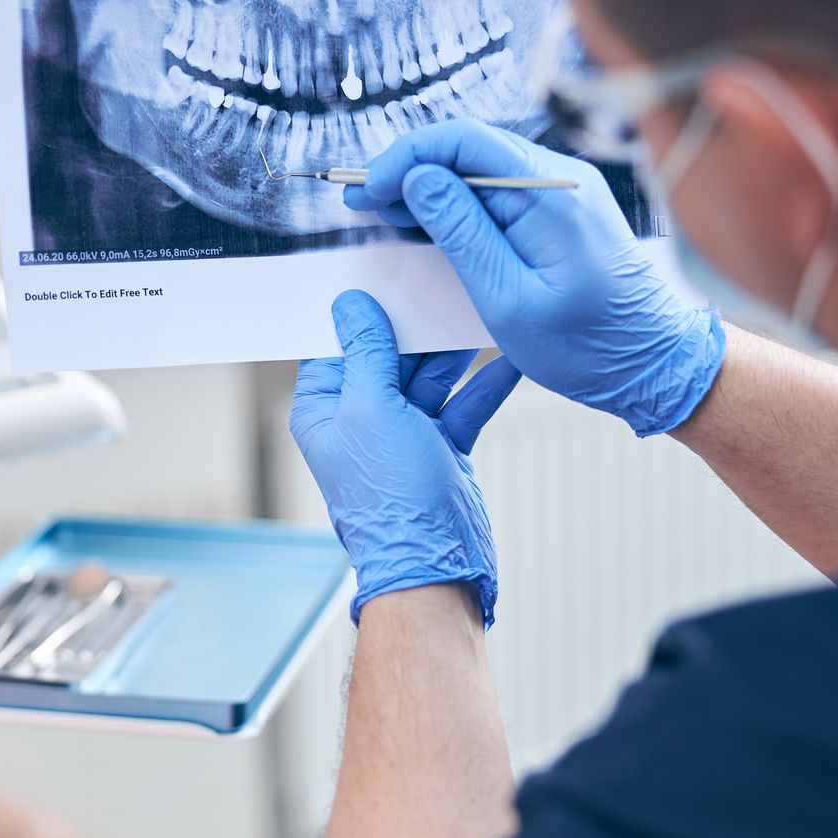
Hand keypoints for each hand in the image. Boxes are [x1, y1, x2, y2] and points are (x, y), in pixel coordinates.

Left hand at [291, 291, 521, 626]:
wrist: (438, 565)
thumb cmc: (392, 498)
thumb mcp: (371, 409)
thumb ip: (366, 352)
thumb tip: (352, 305)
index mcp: (325, 408)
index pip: (340, 342)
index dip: (364, 309)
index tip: (389, 272)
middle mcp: (361, 418)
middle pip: (390, 352)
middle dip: (419, 323)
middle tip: (447, 283)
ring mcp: (404, 433)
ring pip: (431, 374)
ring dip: (456, 349)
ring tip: (481, 310)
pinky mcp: (443, 446)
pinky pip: (464, 402)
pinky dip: (486, 382)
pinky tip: (512, 356)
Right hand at [346, 119, 725, 436]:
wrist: (655, 365)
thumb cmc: (588, 346)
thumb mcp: (508, 298)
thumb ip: (461, 233)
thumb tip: (419, 179)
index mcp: (549, 193)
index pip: (462, 141)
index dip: (405, 158)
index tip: (367, 191)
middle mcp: (559, 179)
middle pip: (468, 150)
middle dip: (408, 172)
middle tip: (360, 206)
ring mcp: (562, 195)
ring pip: (479, 173)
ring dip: (429, 192)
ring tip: (383, 218)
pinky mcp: (561, 216)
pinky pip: (499, 196)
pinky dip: (458, 209)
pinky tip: (426, 230)